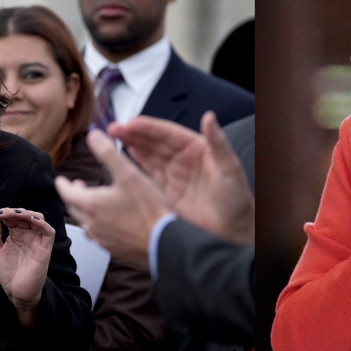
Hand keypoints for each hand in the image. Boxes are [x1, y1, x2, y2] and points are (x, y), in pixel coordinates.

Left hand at [0, 207, 54, 327]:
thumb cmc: (8, 273)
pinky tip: (32, 220)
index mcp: (16, 234)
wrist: (15, 291)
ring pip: (37, 218)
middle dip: (11, 211)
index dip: (1, 213)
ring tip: (12, 214)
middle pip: (24, 214)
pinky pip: (48, 232)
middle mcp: (28, 234)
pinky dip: (42, 224)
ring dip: (25, 213)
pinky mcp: (45, 249)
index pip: (12, 217)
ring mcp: (36, 240)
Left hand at [54, 129, 171, 268]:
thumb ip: (109, 153)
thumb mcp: (129, 174)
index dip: (63, 184)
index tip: (62, 179)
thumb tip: (93, 135)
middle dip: (73, 196)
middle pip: (74, 208)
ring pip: (86, 223)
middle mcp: (92, 224)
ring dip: (86, 211)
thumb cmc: (149, 209)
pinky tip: (110, 221)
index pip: (66, 193)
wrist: (164, 243)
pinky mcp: (115, 249)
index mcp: (91, 205)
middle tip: (78, 187)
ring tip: (94, 202)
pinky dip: (99, 224)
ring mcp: (103, 239)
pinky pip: (99, 235)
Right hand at [110, 111, 253, 244]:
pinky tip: (124, 156)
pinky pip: (149, 175)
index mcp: (199, 148)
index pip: (169, 133)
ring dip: (132, 146)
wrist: (233, 233)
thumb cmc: (237, 201)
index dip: (148, 127)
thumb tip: (209, 116)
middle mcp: (185, 159)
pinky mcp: (168, 193)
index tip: (130, 123)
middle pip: (155, 142)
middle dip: (134, 134)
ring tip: (113, 138)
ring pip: (149, 156)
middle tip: (114, 129)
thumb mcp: (229, 169)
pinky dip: (136, 165)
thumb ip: (218, 142)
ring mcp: (175, 176)